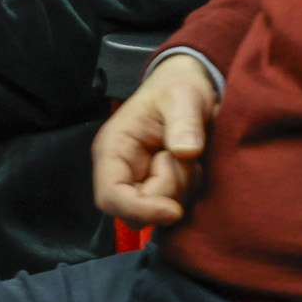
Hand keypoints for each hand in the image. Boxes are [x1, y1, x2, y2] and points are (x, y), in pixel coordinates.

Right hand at [92, 54, 219, 226]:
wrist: (188, 87)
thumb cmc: (178, 88)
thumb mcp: (183, 96)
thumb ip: (184, 122)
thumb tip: (187, 152)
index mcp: (113, 148)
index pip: (110, 196)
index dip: (139, 210)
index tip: (174, 209)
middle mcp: (120, 170)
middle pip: (136, 212)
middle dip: (168, 193)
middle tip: (186, 160)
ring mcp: (138, 182)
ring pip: (157, 214)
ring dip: (182, 190)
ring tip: (189, 157)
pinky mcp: (157, 190)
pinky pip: (172, 209)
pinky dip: (188, 192)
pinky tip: (191, 167)